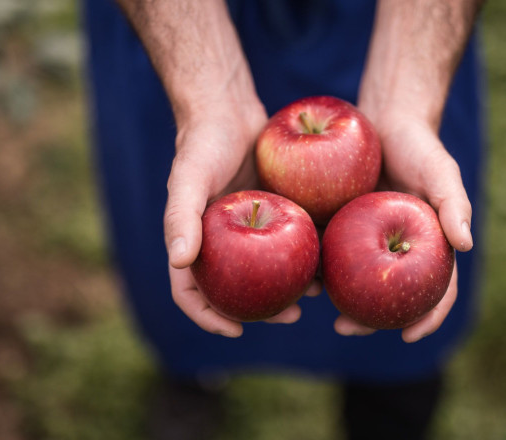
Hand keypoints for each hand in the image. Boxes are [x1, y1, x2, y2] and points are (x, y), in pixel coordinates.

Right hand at [163, 100, 308, 336]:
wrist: (230, 108)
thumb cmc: (203, 142)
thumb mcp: (189, 177)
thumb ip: (181, 216)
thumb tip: (178, 262)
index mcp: (194, 242)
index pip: (190, 292)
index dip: (208, 317)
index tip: (236, 331)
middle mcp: (220, 243)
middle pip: (235, 290)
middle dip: (260, 311)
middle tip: (291, 317)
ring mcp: (247, 231)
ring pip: (266, 271)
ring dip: (288, 287)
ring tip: (316, 293)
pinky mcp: (272, 213)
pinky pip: (287, 242)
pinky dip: (303, 256)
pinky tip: (327, 260)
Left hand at [334, 110, 472, 341]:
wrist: (382, 119)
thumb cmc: (418, 146)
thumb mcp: (441, 171)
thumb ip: (454, 204)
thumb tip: (466, 246)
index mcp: (427, 248)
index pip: (435, 291)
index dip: (427, 318)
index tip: (408, 336)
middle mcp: (396, 251)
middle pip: (387, 296)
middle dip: (367, 320)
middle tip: (345, 328)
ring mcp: (365, 242)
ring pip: (352, 280)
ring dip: (335, 297)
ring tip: (314, 302)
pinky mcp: (337, 226)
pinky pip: (327, 251)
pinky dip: (316, 264)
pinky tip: (299, 270)